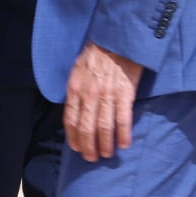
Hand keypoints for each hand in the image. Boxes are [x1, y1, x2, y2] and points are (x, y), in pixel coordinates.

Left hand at [63, 42, 142, 162]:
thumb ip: (76, 89)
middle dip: (88, 146)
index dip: (73, 137)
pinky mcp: (125, 93)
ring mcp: (107, 94)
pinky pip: (123, 119)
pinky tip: (125, 144)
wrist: (118, 38)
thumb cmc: (98, 53)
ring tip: (107, 155)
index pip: (70, 119)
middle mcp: (89, 94)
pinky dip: (123, 134)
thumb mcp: (78, 69)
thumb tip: (76, 110)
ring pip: (104, 127)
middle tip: (92, 158)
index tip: (77, 148)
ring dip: (105, 145)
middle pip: (86, 127)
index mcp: (75, 88)